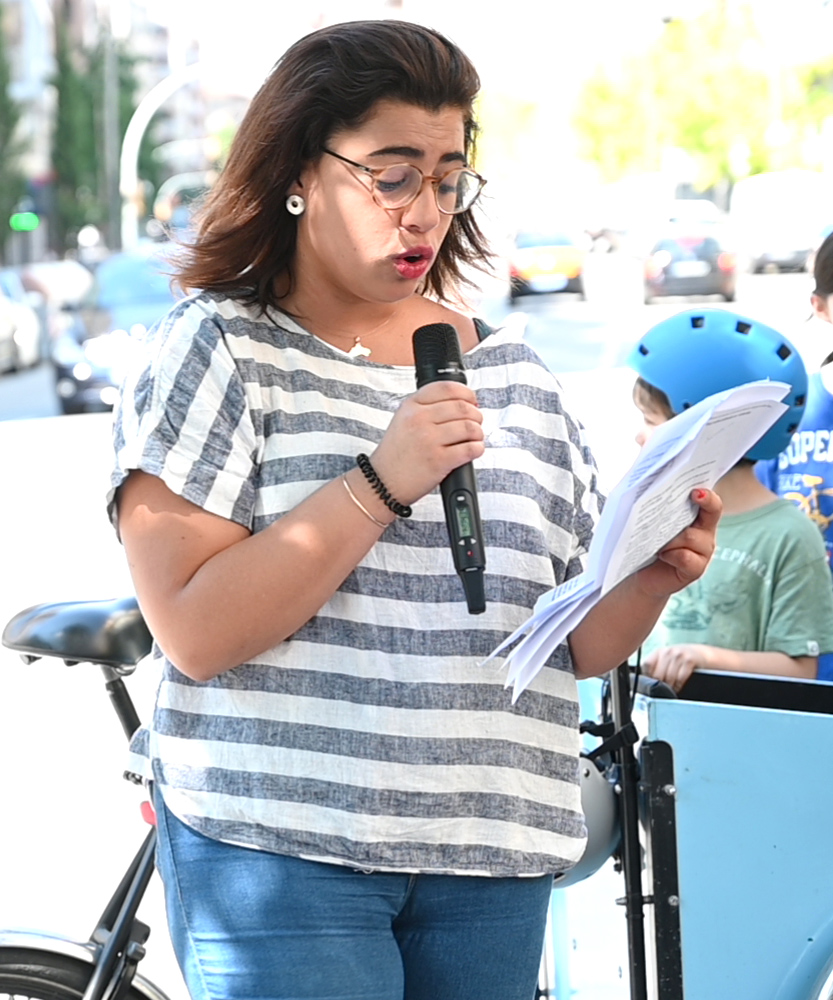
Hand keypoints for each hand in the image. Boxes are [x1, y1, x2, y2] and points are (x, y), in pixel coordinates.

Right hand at [369, 381, 483, 504]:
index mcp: (410, 406)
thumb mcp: (403, 420)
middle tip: (475, 422)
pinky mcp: (439, 460)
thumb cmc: (395, 455)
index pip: (447, 387)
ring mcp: (428, 440)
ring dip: (478, 433)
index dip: (466, 393)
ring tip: (474, 438)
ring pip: (469, 427)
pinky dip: (477, 448)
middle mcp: (418, 419)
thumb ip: (426, 408)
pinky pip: (470, 448)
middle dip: (476, 415)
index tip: (472, 401)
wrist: (383, 483)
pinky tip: (473, 450)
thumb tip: (462, 403)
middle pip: (462, 407)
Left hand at [635, 488, 721, 599]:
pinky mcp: (696, 569)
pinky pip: (685, 557)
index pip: (711, 503)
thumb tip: (648, 487)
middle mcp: (704, 533)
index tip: (696, 491)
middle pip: (711, 514)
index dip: (708, 496)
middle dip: (702, 502)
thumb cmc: (645, 544)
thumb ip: (658, 507)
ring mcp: (703, 552)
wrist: (639, 576)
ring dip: (671, 537)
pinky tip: (660, 555)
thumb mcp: (653, 523)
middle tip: (692, 495)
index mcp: (697, 518)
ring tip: (656, 541)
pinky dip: (670, 554)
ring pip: (691, 536)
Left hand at [644, 643, 712, 691]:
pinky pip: (680, 678)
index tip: (650, 684)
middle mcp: (668, 652)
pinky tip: (678, 687)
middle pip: (658, 673)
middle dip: (658, 684)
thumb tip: (645, 682)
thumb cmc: (681, 659)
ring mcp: (679, 655)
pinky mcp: (689, 661)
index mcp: (659, 652)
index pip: (647, 665)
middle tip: (660, 691)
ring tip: (669, 691)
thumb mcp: (667, 659)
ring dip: (669, 687)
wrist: (701, 654)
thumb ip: (657, 667)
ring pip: (669, 677)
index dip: (647, 676)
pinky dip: (678, 685)